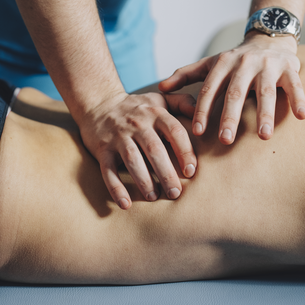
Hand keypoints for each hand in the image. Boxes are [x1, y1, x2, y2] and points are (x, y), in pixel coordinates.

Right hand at [79, 92, 196, 209]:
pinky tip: (125, 204)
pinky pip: (108, 170)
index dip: (184, 151)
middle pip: (154, 149)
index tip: (191, 171)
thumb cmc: (137, 107)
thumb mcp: (160, 100)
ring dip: (144, 180)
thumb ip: (183, 102)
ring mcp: (118, 136)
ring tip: (154, 197)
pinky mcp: (102, 149)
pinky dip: (116, 188)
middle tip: (176, 193)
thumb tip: (206, 111)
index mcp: (155, 113)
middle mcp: (137, 124)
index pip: (174, 131)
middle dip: (166, 172)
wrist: (97, 103)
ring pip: (133, 160)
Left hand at [158, 33, 304, 144]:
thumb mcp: (210, 64)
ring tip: (264, 136)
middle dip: (230, 117)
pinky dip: (299, 99)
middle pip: (235, 92)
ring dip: (265, 114)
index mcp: (223, 63)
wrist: (269, 37)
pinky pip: (295, 84)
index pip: (209, 89)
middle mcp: (245, 63)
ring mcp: (268, 65)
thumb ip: (186, 75)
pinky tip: (302, 116)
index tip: (197, 132)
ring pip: (265, 91)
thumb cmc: (235, 60)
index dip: (202, 110)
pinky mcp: (290, 67)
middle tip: (225, 140)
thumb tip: (159, 88)